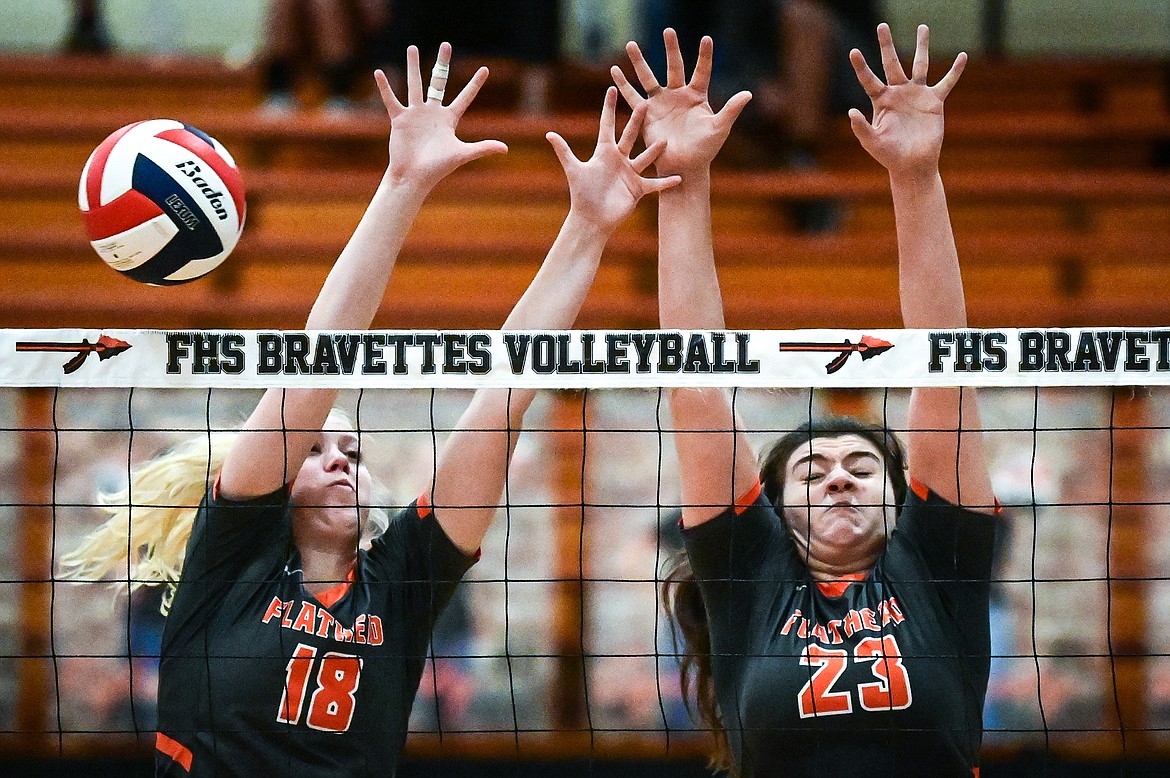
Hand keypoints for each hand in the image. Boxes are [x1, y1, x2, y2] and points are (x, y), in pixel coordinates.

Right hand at [374, 42, 506, 190]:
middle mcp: (433, 112)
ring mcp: (416, 114)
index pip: (465, 97)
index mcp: (449, 119)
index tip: (485, 69)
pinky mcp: (400, 119)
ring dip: (414, 66)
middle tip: (446, 45)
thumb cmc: (438, 168)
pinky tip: (379, 72)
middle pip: (439, 82)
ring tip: (412, 47)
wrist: (413, 176)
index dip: (475, 84)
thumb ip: (483, 148)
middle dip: (442, 64)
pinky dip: (385, 87)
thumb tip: (506, 149)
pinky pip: (392, 100)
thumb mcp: (462, 154)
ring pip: (415, 84)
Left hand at [547, 87, 680, 231]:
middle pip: (629, 135)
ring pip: (645, 157)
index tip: (612, 88)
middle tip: (645, 103)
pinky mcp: (638, 189)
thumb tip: (549, 133)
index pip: (607, 125)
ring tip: (665, 140)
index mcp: (603, 152)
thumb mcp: (574, 170)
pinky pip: (654, 184)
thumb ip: (564, 151)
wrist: (591, 219)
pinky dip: (666, 182)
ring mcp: (630, 173)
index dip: (609, 107)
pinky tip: (679, 178)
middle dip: (636, 120)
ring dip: (655, 150)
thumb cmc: (581, 195)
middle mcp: (619, 159)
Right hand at [610, 29, 750, 175]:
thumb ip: (731, 110)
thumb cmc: (705, 150)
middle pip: (674, 67)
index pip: (702, 71)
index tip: (706, 39)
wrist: (684, 167)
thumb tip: (748, 94)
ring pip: (649, 77)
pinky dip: (623, 85)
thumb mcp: (719, 129)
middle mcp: (678, 95)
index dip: (704, 56)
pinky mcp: (646, 114)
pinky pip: (632, 96)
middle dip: (671, 49)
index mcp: (697, 96)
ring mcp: (661, 103)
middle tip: (668, 31)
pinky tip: (615, 72)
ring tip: (631, 45)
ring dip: (639, 62)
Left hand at [849, 24, 965, 177]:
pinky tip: (962, 56)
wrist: (912, 164)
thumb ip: (861, 128)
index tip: (853, 51)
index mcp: (881, 100)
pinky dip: (955, 71)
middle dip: (886, 45)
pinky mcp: (934, 101)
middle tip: (882, 25)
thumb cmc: (889, 155)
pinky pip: (946, 83)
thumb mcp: (872, 142)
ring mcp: (917, 95)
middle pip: (892, 63)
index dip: (861, 66)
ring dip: (921, 46)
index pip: (869, 79)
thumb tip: (850, 112)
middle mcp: (898, 93)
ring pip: (920, 65)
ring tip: (922, 27)